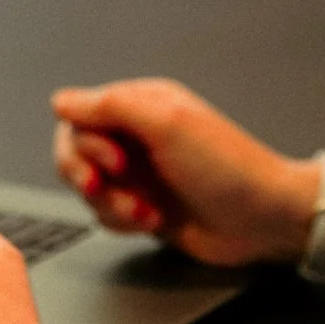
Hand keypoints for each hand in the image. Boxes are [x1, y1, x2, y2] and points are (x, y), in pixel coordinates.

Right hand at [51, 78, 316, 266]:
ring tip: (146, 211)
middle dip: (87, 175)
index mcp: (142, 105)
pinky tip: (154, 221)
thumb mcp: (167, 124)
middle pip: (74, 151)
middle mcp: (136, 136)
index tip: (114, 159)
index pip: (80, 115)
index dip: (85, 141)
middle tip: (108, 187)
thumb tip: (61, 101)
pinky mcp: (143, 207)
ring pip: (88, 187)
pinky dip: (123, 222)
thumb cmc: (228, 168)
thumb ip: (109, 107)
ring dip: (111, 204)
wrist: (264, 220)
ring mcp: (139, 173)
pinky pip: (106, 214)